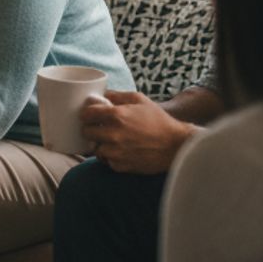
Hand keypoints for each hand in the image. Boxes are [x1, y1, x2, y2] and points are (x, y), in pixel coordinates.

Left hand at [81, 91, 195, 175]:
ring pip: (95, 148)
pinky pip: (106, 161)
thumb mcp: (140, 100)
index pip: (86, 113)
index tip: (91, 115)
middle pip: (86, 132)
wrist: (176, 146)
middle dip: (91, 129)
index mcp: (117, 115)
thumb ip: (118, 95)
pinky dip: (110, 157)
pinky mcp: (120, 166)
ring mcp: (116, 152)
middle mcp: (113, 134)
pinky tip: (120, 151)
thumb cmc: (159, 121)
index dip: (87, 114)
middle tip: (99, 128)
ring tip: (112, 141)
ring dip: (100, 144)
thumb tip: (102, 95)